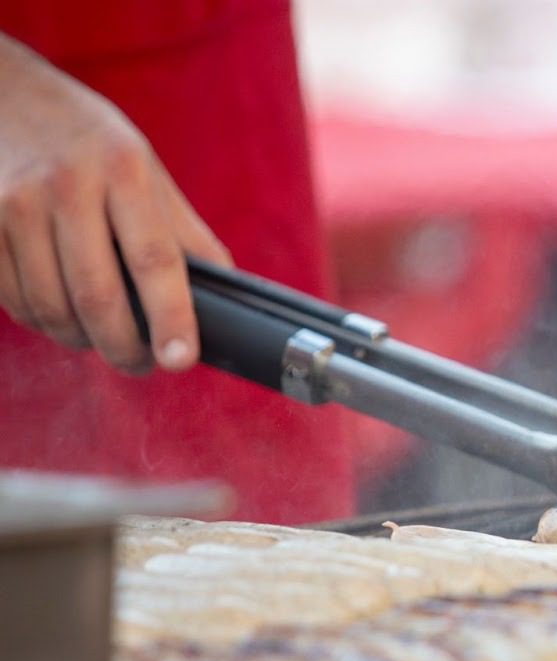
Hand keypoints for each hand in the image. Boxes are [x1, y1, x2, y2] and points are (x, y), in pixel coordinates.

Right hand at [0, 36, 230, 372]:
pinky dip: (42, 321)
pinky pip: (13, 300)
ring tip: (102, 339)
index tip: (181, 360)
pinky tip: (61, 314)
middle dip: (124, 348)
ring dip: (81, 340)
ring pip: (50, 308)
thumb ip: (184, 234)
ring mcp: (13, 205)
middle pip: (97, 297)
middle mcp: (66, 187)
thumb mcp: (146, 169)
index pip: (154, 259)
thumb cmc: (90, 141)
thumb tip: (227, 298)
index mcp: (123, 171)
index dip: (171, 317)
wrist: (1, 94)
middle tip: (142, 364)